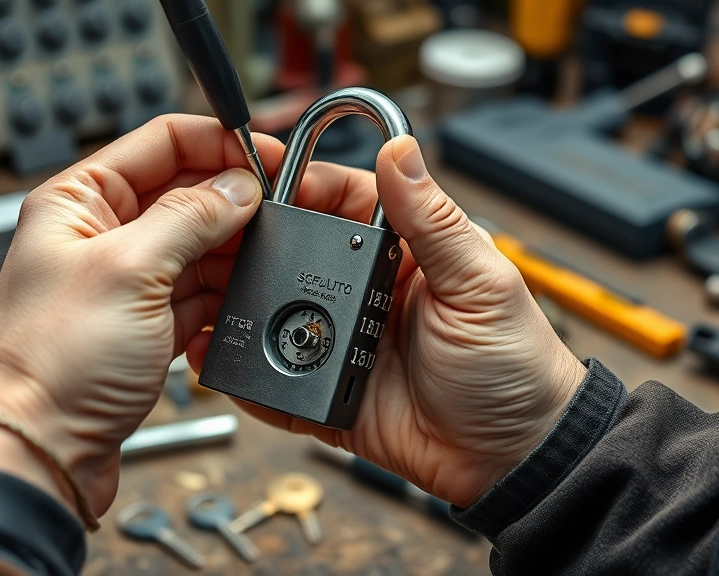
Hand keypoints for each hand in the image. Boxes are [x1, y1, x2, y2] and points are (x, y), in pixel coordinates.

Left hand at [0, 115, 378, 517]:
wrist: (43, 449)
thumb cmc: (53, 363)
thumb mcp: (131, 271)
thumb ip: (190, 217)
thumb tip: (237, 186)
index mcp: (78, 200)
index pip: (160, 142)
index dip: (218, 144)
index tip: (269, 157)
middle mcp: (99, 234)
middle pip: (185, 193)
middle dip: (234, 201)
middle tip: (281, 210)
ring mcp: (124, 281)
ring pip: (196, 245)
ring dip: (233, 250)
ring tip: (267, 257)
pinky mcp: (144, 324)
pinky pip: (197, 292)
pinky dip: (223, 294)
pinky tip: (244, 298)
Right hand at [186, 136, 585, 507]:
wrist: (511, 461)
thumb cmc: (516, 370)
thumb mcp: (481, 285)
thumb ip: (433, 220)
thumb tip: (399, 148)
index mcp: (405, 254)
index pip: (340, 199)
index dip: (296, 184)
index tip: (254, 180)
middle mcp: (366, 293)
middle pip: (293, 252)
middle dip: (250, 242)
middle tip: (209, 238)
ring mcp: (343, 343)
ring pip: (276, 313)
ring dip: (240, 302)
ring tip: (202, 293)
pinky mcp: (327, 393)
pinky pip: (275, 379)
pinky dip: (246, 372)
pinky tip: (216, 356)